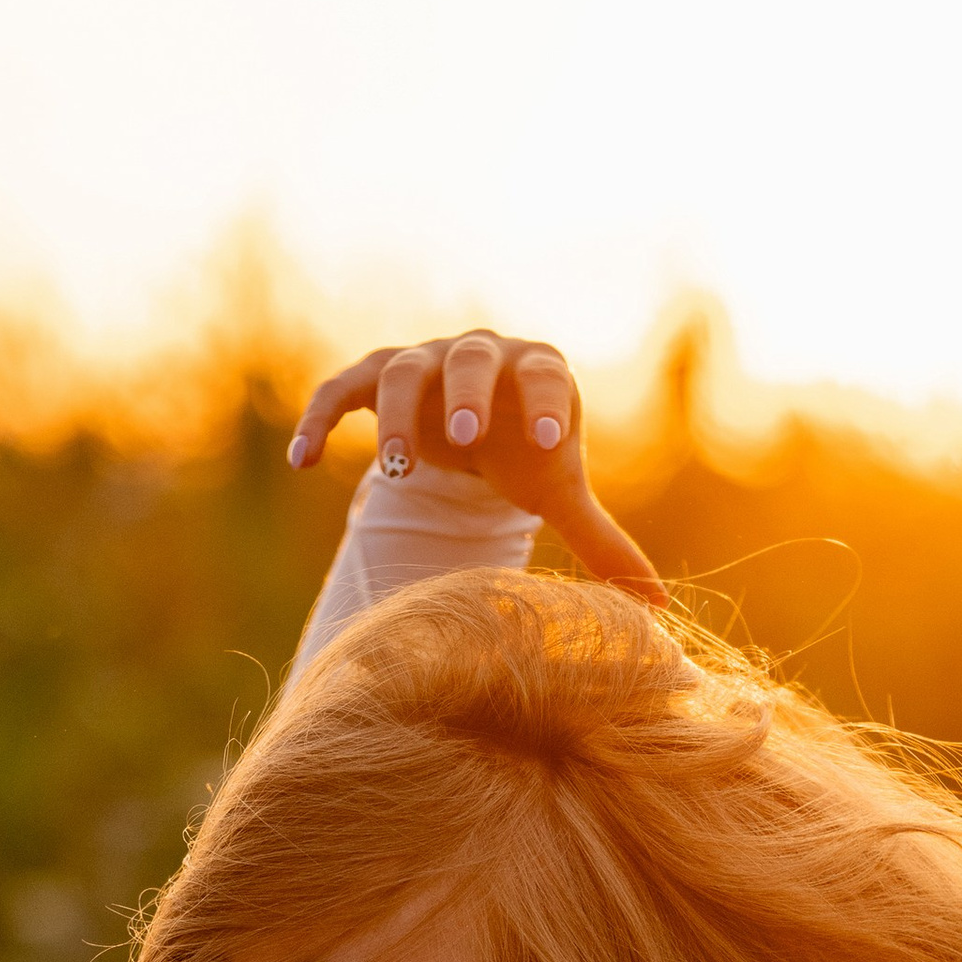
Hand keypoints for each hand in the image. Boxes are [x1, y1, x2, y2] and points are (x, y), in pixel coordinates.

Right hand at [287, 332, 665, 603]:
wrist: (472, 427)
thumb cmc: (523, 455)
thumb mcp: (557, 494)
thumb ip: (601, 542)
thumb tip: (660, 606)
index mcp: (535, 370)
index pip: (542, 373)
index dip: (542, 400)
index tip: (545, 441)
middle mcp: (478, 355)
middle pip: (469, 359)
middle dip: (464, 396)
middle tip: (462, 442)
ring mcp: (423, 362)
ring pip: (403, 371)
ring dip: (397, 416)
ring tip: (396, 473)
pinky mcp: (374, 377)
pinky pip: (341, 389)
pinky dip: (319, 418)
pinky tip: (301, 461)